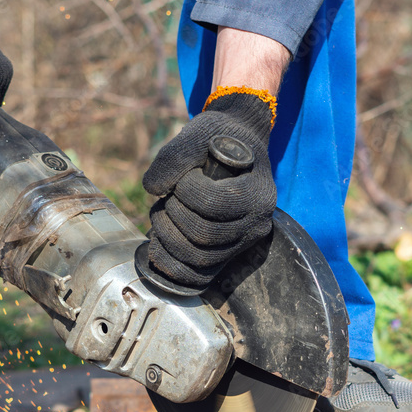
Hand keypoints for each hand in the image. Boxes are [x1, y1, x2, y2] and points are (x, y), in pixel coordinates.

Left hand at [143, 89, 277, 287]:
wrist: (235, 151)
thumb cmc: (218, 140)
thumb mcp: (197, 135)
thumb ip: (174, 157)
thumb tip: (153, 189)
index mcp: (259, 193)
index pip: (214, 203)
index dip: (185, 190)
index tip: (182, 176)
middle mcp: (257, 224)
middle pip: (204, 235)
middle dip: (173, 215)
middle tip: (167, 197)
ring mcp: (242, 244)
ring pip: (198, 257)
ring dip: (167, 236)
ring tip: (162, 213)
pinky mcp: (225, 257)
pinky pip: (197, 276)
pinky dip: (170, 264)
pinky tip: (158, 242)